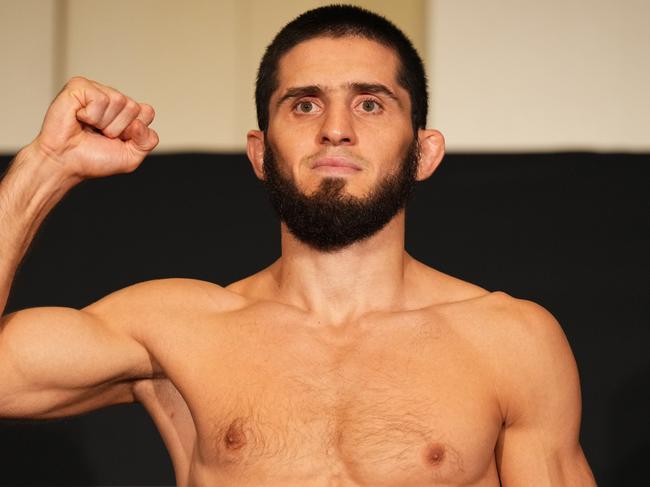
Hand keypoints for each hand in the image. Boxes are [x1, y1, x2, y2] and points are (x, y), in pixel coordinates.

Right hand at [32, 77, 158, 179]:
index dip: (135, 131)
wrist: (65, 162)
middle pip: (134, 107)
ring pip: (119, 101)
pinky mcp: (79, 86)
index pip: (147, 112)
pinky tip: (79, 118)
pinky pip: (100, 99)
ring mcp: (96, 90)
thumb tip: (139, 122)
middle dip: (118, 128)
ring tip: (89, 128)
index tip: (118, 140)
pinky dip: (91, 115)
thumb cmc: (94, 159)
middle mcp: (113, 99)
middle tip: (100, 135)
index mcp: (126, 113)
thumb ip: (148, 141)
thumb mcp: (131, 157)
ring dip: (103, 123)